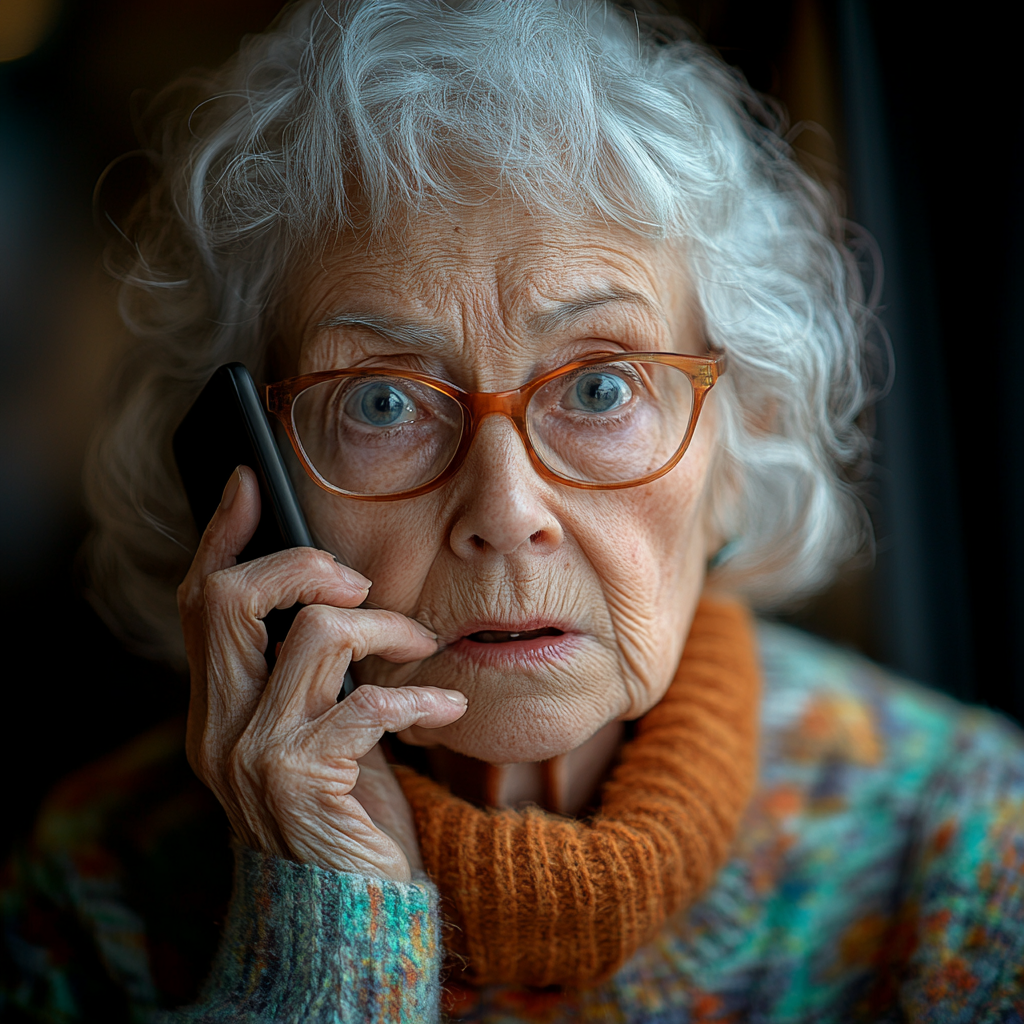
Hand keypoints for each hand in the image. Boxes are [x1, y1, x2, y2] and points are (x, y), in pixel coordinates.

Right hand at [177, 466, 465, 879]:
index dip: (224, 535)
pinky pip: (366, 704)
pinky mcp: (303, 781)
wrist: (347, 909)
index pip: (201, 601)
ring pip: (312, 634)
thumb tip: (336, 591)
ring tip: (419, 644)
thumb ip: (306, 671)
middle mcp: (217, 727)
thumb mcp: (315, 728)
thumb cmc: (343, 808)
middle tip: (359, 582)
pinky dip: (419, 698)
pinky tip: (449, 711)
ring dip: (382, 627)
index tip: (250, 482)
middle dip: (301, 566)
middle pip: (228, 599)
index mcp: (216, 707)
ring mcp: (253, 756)